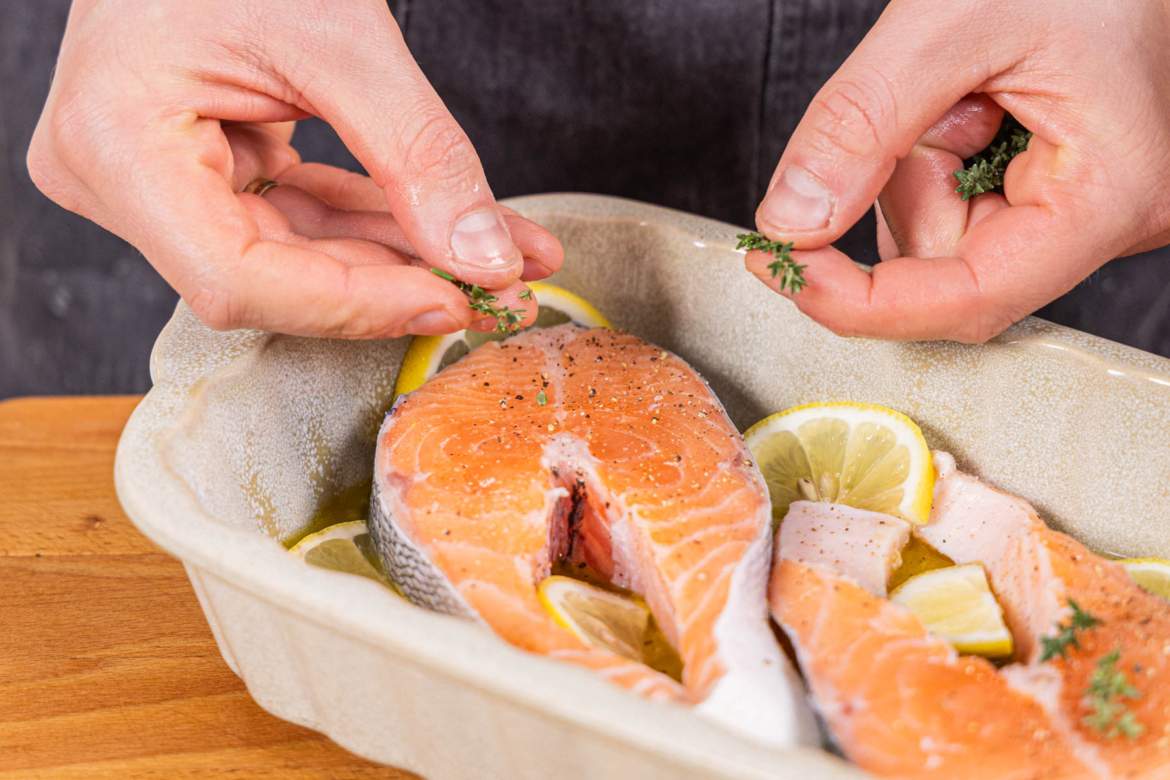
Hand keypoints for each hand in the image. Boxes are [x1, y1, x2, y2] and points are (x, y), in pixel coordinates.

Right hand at [27, 0, 561, 337]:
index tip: (452, 302)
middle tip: (503, 290)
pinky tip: (450, 233)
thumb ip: (415, 153)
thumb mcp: (339, 37)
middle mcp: (122, 180)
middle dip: (401, 285)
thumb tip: (484, 257)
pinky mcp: (206, 168)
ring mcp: (162, 179)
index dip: (355, 306)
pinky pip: (300, 217)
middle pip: (277, 280)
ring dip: (404, 259)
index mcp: (116, 146)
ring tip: (498, 260)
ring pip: (300, 256)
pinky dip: (377, 223)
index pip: (240, 280)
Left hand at [747, 0, 1169, 341]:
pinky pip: (956, 205)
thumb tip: (793, 221)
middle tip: (924, 100)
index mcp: (1109, 195)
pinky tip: (965, 99)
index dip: (862, 301)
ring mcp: (1078, 207)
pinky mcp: (1051, 188)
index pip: (968, 302)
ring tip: (961, 84)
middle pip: (944, 269)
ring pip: (940, 236)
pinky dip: (930, 157)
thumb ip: (862, 125)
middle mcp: (1106, 219)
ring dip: (913, 165)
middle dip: (899, 190)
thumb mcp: (951, 19)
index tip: (788, 269)